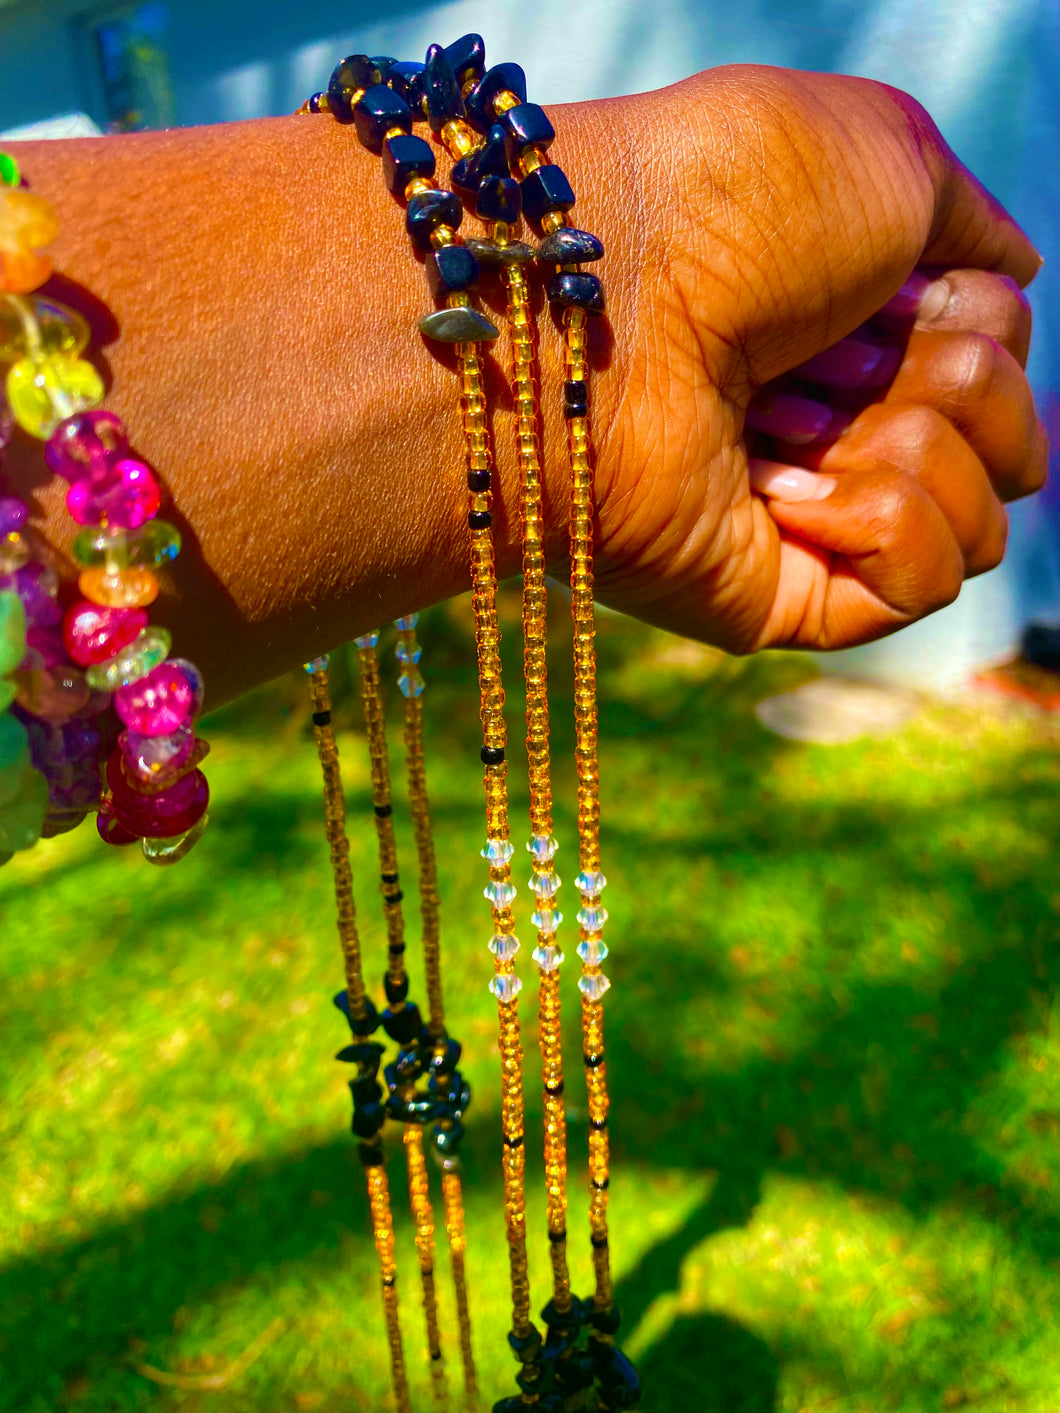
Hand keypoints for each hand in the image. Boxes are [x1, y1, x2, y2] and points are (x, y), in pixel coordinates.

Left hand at [580, 65, 1046, 651]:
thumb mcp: (888, 156)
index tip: (878, 292)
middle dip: (951, 383)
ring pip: (986, 524)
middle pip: (1012, 443)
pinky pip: (925, 588)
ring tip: (794, 422)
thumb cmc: (728, 207)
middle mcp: (842, 425)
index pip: (1004, 359)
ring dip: (918, 452)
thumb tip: (1018, 278)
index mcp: (861, 330)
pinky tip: (784, 492)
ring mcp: (812, 518)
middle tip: (827, 354)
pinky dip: (886, 526)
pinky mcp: (785, 596)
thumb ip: (972, 225)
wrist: (602, 305)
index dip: (970, 324)